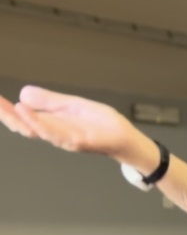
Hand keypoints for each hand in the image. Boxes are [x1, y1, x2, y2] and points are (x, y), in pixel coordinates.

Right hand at [0, 86, 139, 159]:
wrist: (126, 137)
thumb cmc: (101, 124)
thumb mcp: (72, 106)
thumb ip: (49, 101)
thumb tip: (23, 94)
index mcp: (52, 124)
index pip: (24, 118)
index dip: (7, 111)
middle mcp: (56, 134)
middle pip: (25, 127)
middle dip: (7, 116)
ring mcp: (66, 139)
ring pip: (39, 131)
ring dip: (23, 120)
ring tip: (11, 107)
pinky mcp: (79, 141)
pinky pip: (56, 133)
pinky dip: (41, 124)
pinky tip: (31, 113)